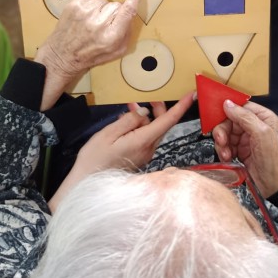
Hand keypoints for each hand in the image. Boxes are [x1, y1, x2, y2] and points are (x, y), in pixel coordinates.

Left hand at [35, 0, 140, 109]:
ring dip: (100, 9)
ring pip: (103, 1)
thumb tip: (130, 13)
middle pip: (116, 5)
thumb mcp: (117, 51)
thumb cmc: (91, 55)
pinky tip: (84, 18)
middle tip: (104, 25)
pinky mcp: (74, 5)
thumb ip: (127, 33)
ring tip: (92, 22)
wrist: (64, 55)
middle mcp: (98, 23)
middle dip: (114, 13)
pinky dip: (90, 6)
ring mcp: (85, 12)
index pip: (126, 11)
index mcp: (111, 36)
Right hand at [48, 92, 194, 211]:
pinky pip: (146, 137)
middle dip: (158, 108)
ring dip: (145, 118)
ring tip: (129, 110)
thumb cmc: (95, 158)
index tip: (190, 95)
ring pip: (153, 130)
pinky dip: (140, 127)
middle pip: (162, 124)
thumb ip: (129, 120)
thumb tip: (145, 112)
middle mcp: (149, 149)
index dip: (180, 107)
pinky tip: (126, 124)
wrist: (87, 182)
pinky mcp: (140, 157)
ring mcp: (146, 154)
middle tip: (146, 97)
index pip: (168, 121)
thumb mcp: (108, 134)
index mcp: (143, 141)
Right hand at [212, 100, 277, 197]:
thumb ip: (245, 117)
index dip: (228, 110)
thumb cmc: (275, 160)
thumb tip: (229, 104)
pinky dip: (223, 151)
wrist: (274, 185)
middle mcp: (254, 126)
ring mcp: (246, 139)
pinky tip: (227, 157)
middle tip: (221, 140)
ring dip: (222, 143)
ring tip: (226, 153)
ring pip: (225, 133)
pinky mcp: (240, 150)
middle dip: (223, 130)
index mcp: (263, 118)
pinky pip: (225, 145)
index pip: (241, 107)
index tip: (217, 115)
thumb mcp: (261, 133)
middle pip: (230, 120)